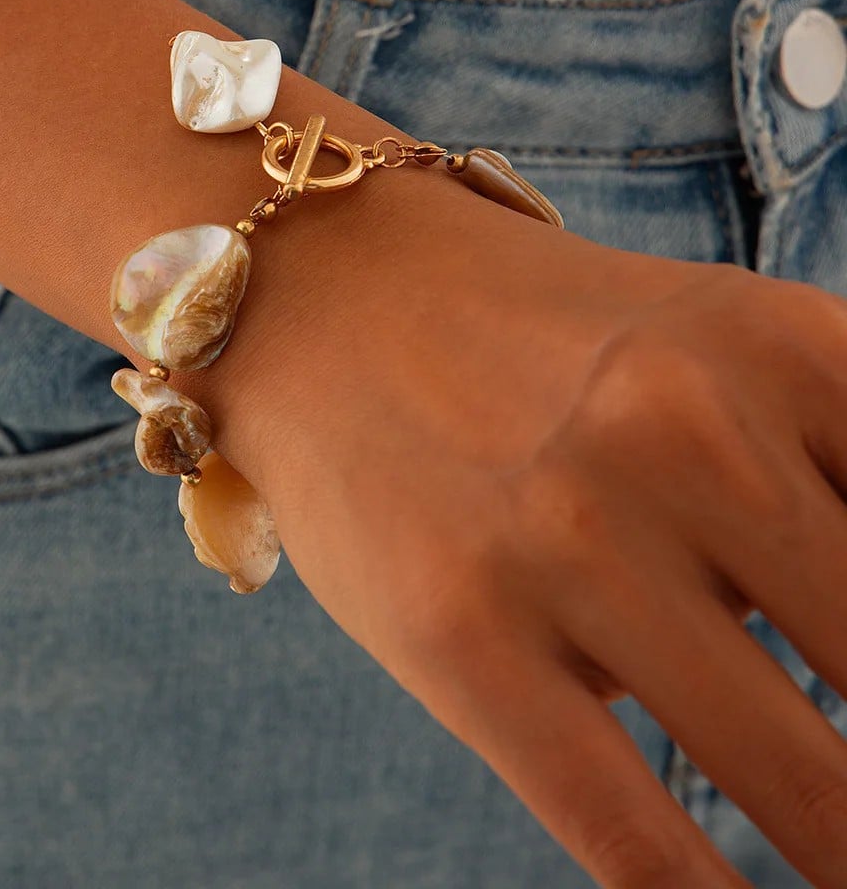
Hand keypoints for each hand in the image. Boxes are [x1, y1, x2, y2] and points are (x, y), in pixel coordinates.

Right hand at [189, 173, 846, 887]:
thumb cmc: (544, 346)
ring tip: (837, 862)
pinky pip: (636, 840)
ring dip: (843, 854)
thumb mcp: (722, 354)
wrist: (335, 297)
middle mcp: (689, 432)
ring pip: (806, 787)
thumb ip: (832, 484)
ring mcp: (567, 535)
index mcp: (790, 352)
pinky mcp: (459, 630)